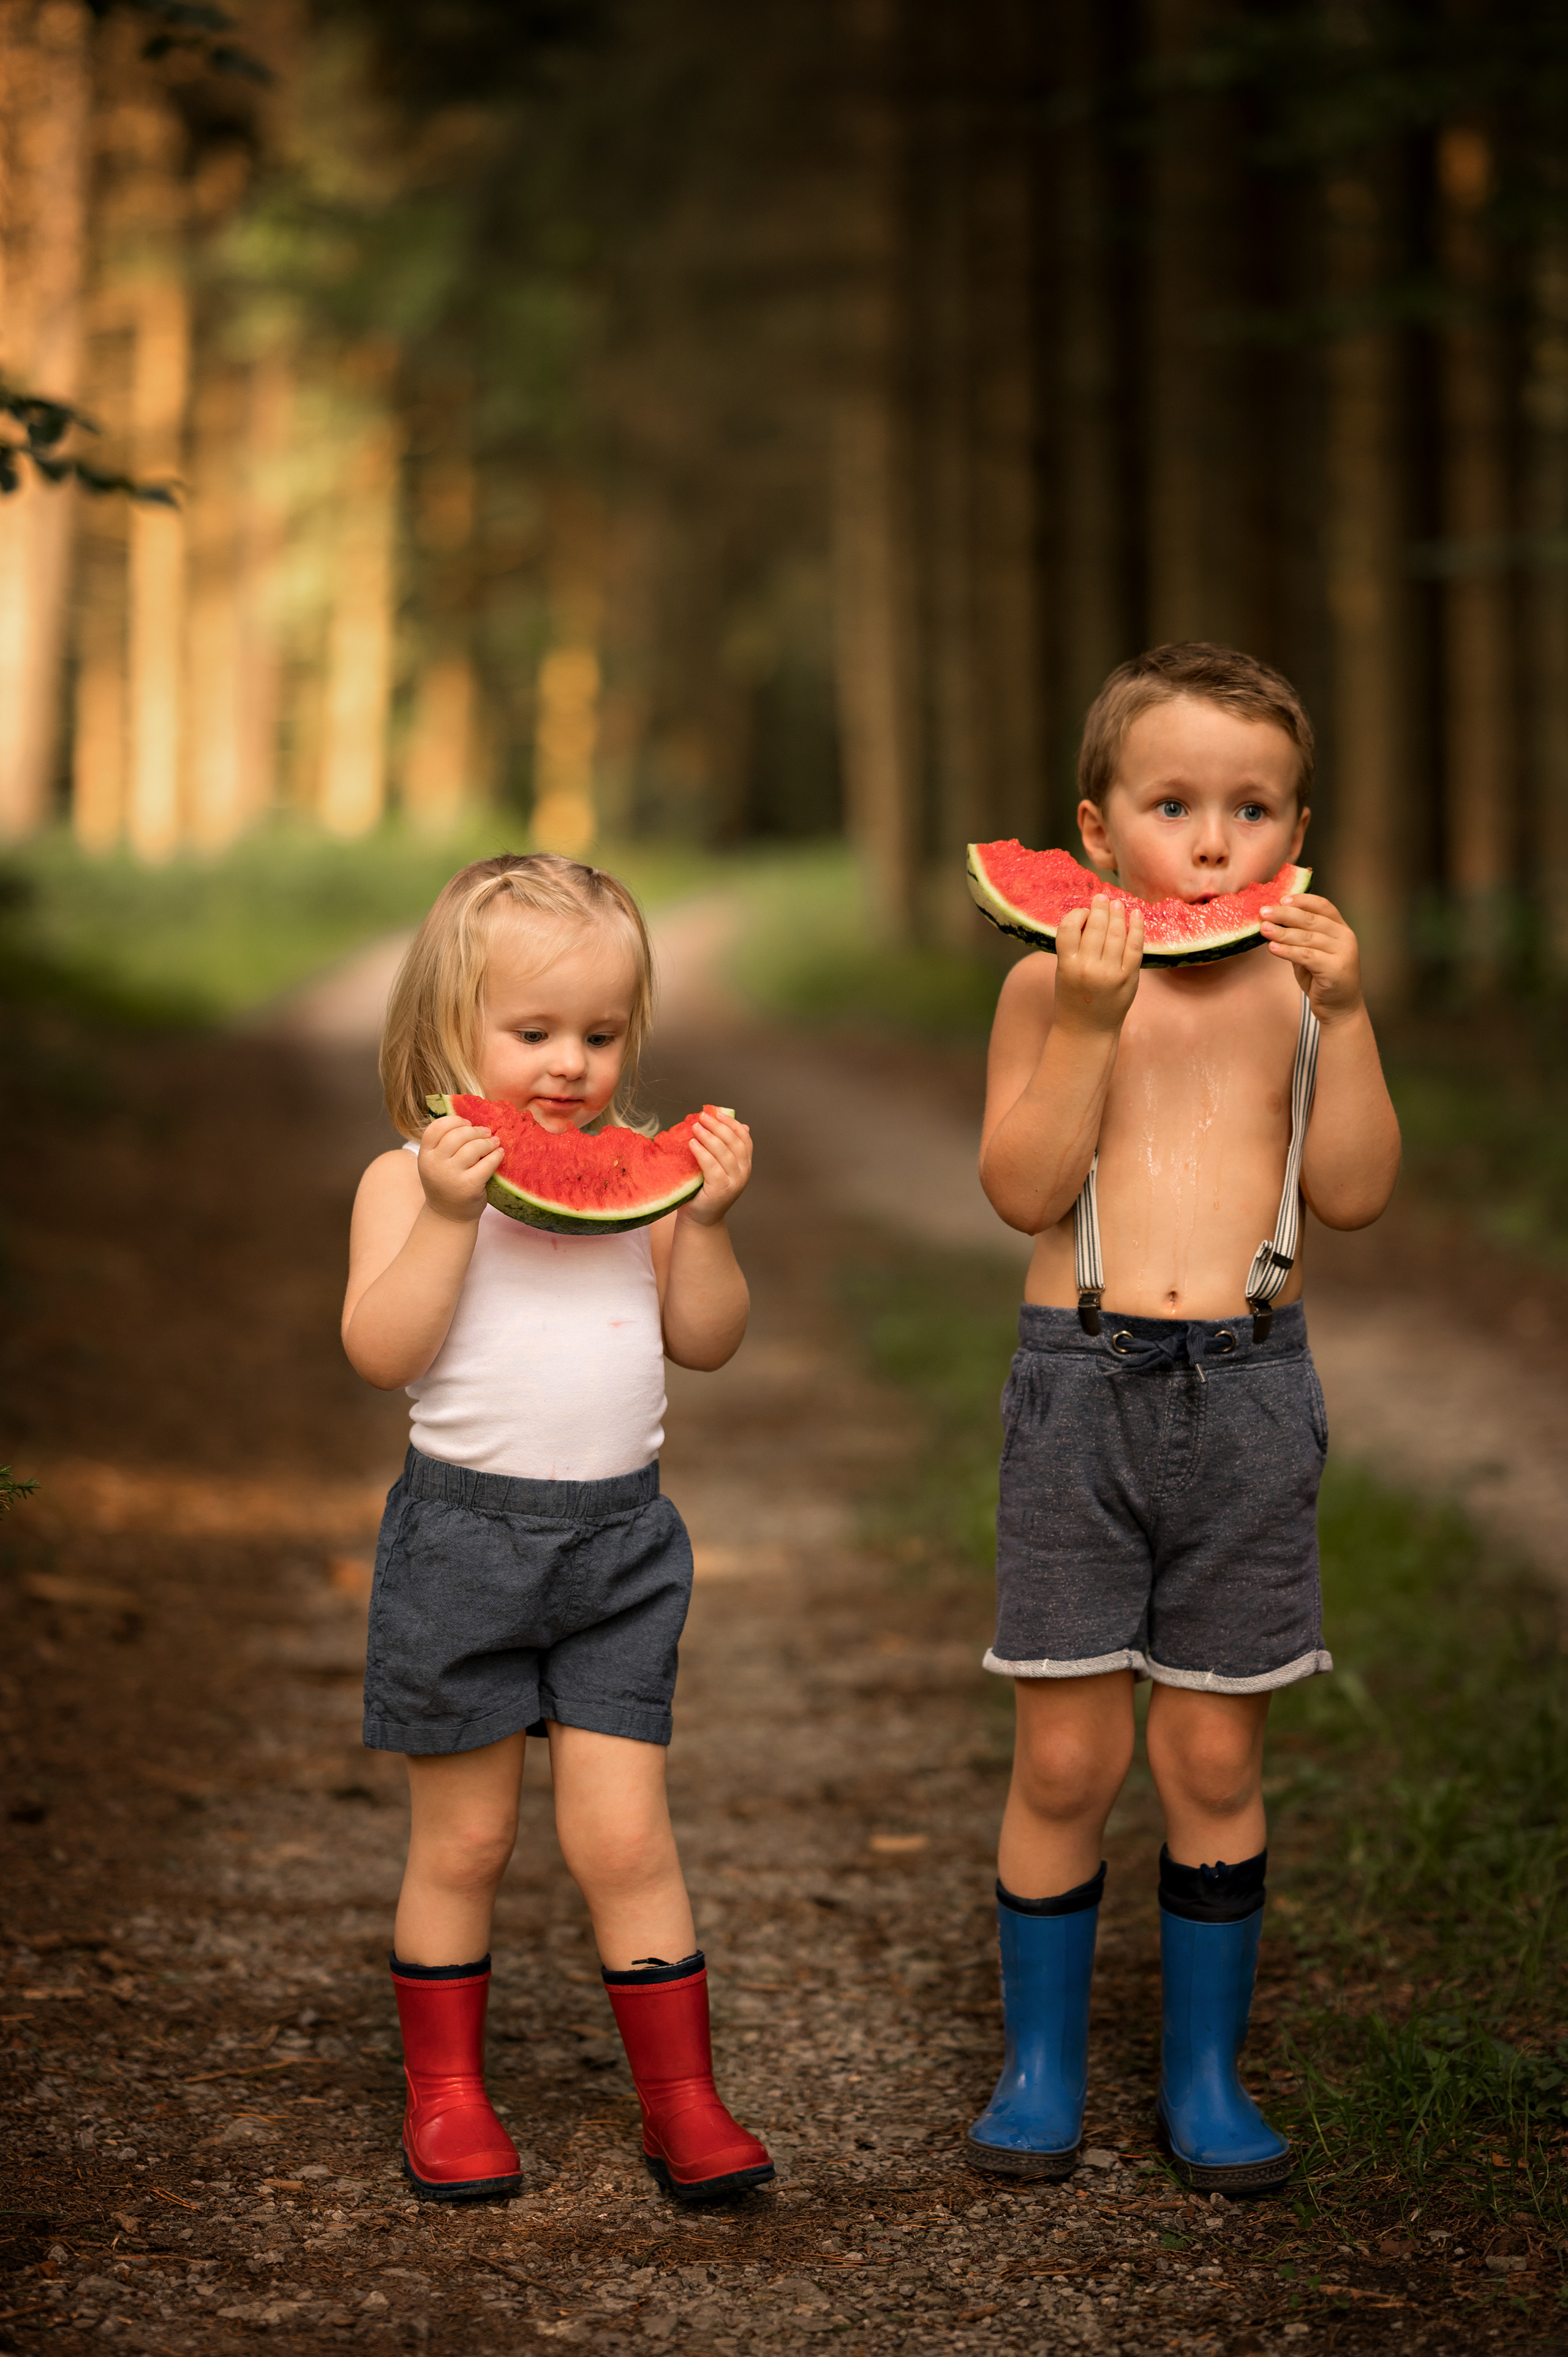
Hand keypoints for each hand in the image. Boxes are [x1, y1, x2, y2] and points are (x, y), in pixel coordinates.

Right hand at [416, 1112, 503, 1223]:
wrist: (449, 1217)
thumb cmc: (446, 1185)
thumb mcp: (436, 1164)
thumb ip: (445, 1145)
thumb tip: (471, 1121)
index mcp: (424, 1155)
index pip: (436, 1127)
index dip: (454, 1121)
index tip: (467, 1123)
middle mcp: (435, 1164)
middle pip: (457, 1134)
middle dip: (475, 1131)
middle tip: (485, 1132)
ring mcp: (451, 1175)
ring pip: (473, 1147)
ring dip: (487, 1142)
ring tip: (494, 1142)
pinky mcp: (469, 1185)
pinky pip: (487, 1163)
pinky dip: (496, 1155)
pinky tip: (499, 1154)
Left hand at [679, 1108, 752, 1227]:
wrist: (700, 1218)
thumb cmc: (704, 1189)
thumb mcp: (715, 1165)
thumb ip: (721, 1147)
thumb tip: (728, 1120)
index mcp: (745, 1165)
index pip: (744, 1139)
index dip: (732, 1124)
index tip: (718, 1113)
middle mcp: (744, 1173)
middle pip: (735, 1144)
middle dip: (719, 1127)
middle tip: (703, 1116)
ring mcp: (734, 1183)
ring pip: (725, 1154)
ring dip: (709, 1137)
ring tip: (695, 1127)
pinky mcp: (721, 1191)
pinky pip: (713, 1168)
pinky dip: (703, 1153)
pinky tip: (693, 1144)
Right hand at [1053, 895, 1143, 1033]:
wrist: (1087, 1031)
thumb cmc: (1073, 999)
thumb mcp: (1064, 972)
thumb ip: (1074, 948)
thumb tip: (1091, 915)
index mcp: (1066, 965)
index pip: (1069, 927)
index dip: (1077, 914)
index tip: (1083, 911)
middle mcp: (1088, 968)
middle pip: (1095, 927)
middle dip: (1100, 908)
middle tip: (1103, 897)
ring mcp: (1110, 974)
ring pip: (1116, 934)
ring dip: (1117, 914)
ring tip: (1117, 904)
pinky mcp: (1128, 978)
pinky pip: (1135, 947)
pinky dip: (1136, 928)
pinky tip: (1136, 915)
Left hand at [1259, 891, 1362, 1018]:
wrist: (1340, 1009)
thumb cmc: (1322, 980)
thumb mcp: (1311, 954)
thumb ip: (1299, 938)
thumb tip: (1273, 921)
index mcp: (1341, 929)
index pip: (1323, 906)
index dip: (1302, 900)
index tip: (1281, 898)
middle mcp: (1345, 937)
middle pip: (1312, 919)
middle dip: (1285, 914)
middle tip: (1263, 911)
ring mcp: (1343, 953)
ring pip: (1307, 937)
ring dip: (1282, 932)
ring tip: (1263, 929)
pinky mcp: (1335, 969)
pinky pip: (1306, 956)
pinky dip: (1287, 951)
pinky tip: (1272, 948)